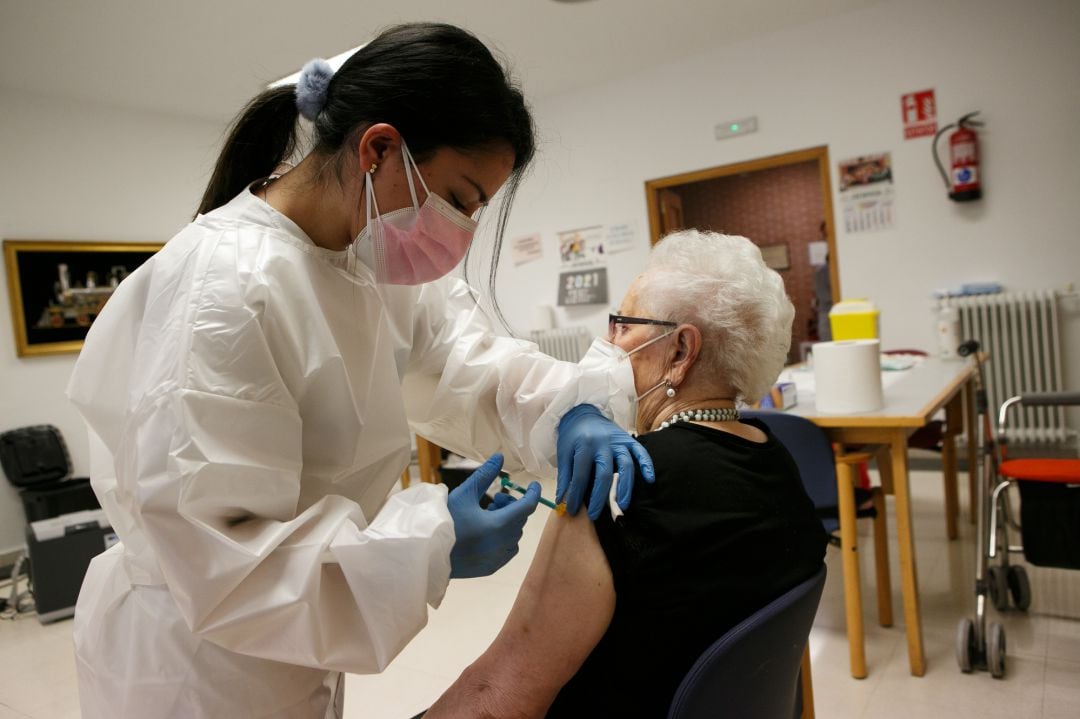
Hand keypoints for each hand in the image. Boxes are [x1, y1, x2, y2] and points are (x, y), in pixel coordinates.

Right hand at [447, 454, 540, 578]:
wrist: (427, 552)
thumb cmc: (445, 521)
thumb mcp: (464, 494)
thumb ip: (485, 475)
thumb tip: (500, 457)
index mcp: (500, 525)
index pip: (527, 506)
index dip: (533, 493)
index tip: (533, 484)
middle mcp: (504, 544)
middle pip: (520, 519)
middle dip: (511, 505)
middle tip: (493, 499)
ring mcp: (498, 559)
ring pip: (515, 534)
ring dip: (508, 522)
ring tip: (487, 515)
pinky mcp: (491, 568)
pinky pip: (507, 550)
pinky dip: (504, 538)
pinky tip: (486, 532)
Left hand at [556, 404, 655, 519]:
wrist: (583, 413)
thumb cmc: (572, 436)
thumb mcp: (564, 453)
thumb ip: (565, 477)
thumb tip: (562, 501)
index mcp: (583, 446)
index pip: (581, 476)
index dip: (577, 495)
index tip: (574, 511)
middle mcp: (603, 443)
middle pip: (604, 474)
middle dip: (600, 498)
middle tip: (595, 515)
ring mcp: (618, 441)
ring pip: (625, 466)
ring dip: (625, 487)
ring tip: (622, 505)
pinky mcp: (628, 439)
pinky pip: (641, 452)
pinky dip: (647, 465)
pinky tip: (650, 479)